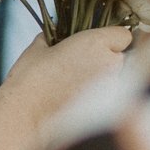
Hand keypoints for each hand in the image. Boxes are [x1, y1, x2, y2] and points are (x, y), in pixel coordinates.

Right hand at [1, 24, 131, 121]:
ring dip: (103, 78)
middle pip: (122, 57)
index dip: (111, 38)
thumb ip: (53, 38)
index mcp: (96, 43)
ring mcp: (111, 88)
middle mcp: (110, 63)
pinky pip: (109, 96)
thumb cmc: (30, 78)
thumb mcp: (39, 48)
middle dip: (107, 59)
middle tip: (82, 64)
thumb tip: (53, 36)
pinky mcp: (107, 108)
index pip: (123, 35)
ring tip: (77, 83)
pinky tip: (77, 99)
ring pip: (117, 77)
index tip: (96, 44)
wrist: (26, 114)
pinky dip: (98, 96)